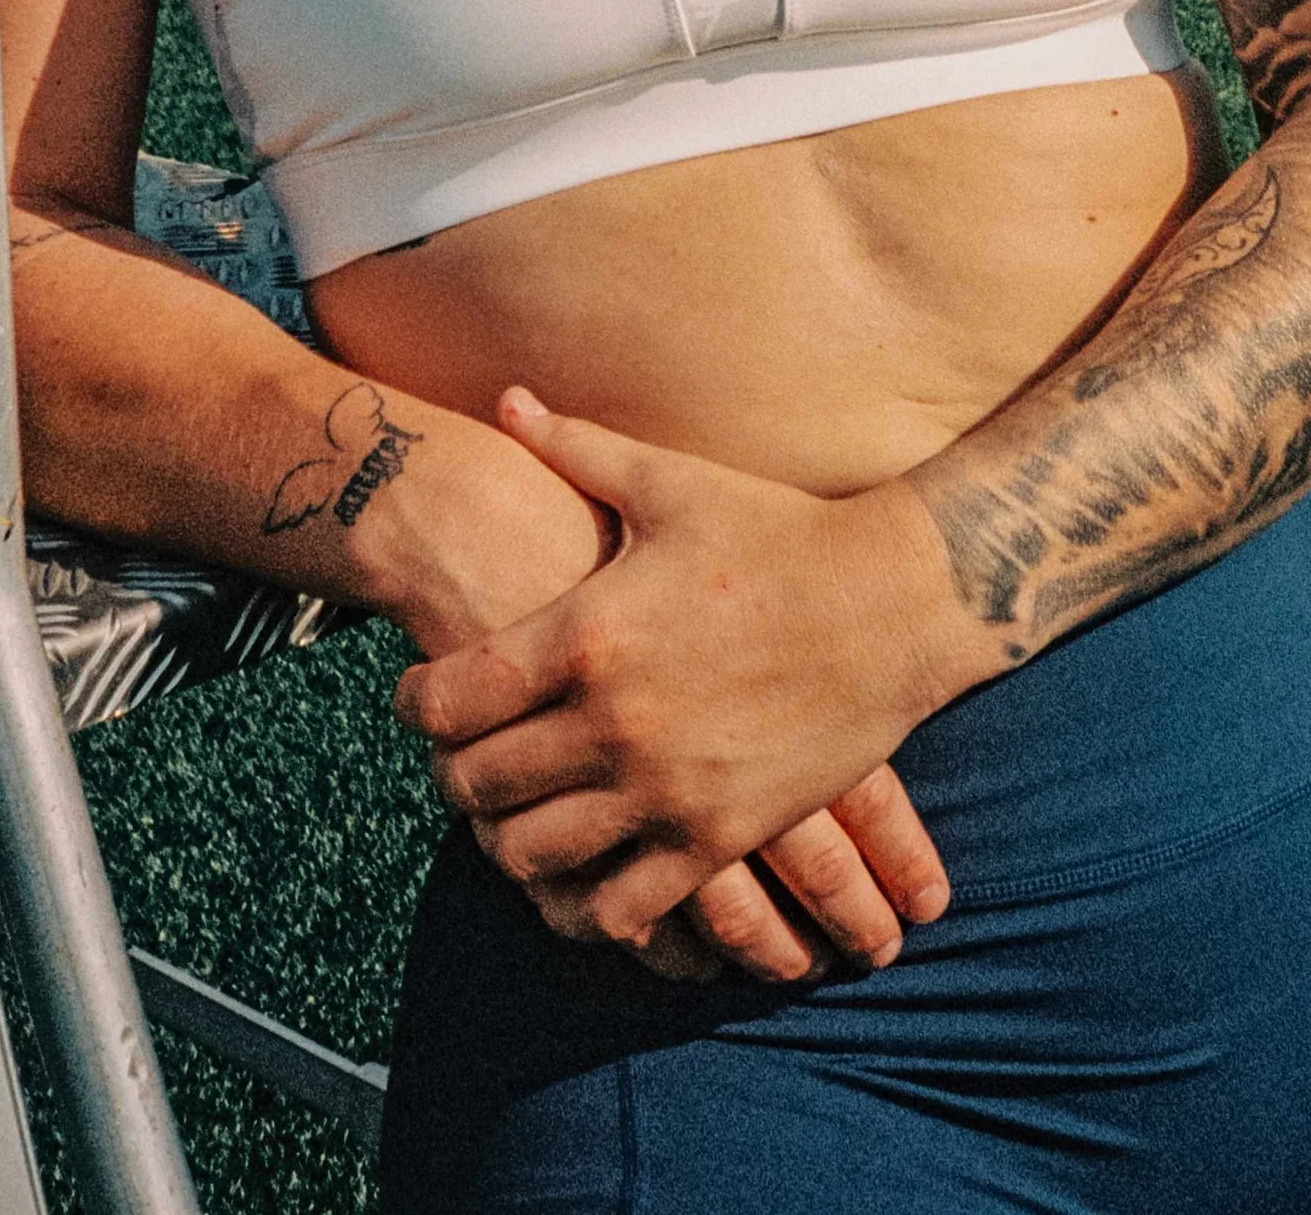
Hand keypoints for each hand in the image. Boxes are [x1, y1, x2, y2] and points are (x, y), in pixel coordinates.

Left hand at [393, 392, 966, 960]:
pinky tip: (578, 876)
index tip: (417, 700)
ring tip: (508, 815)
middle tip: (458, 759)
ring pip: (530, 857)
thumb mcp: (671, 483)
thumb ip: (576, 447)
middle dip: (449, 775)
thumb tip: (506, 400)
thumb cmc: (779, 532)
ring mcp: (665, 789)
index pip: (451, 699)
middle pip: (475, 784)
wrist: (896, 603)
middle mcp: (615, 721)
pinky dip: (580, 904)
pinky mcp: (716, 837)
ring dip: (502, 842)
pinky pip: (617, 909)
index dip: (414, 706)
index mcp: (590, 633)